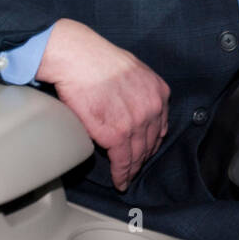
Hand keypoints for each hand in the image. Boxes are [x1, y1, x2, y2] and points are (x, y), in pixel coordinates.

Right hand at [36, 18, 170, 190]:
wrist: (78, 58)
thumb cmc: (96, 59)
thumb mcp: (132, 69)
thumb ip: (139, 88)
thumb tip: (131, 102)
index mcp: (159, 91)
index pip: (160, 125)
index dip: (152, 141)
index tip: (146, 150)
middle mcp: (153, 108)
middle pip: (151, 143)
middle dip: (143, 157)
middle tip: (135, 168)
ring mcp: (136, 122)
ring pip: (138, 155)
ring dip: (132, 170)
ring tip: (127, 179)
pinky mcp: (116, 134)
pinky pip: (123, 162)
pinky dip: (121, 174)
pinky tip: (120, 181)